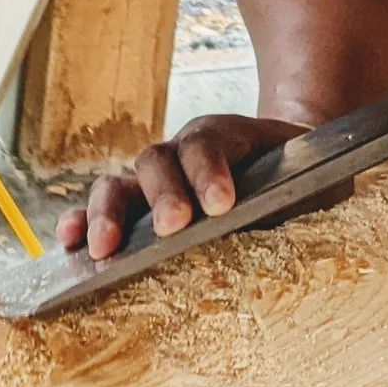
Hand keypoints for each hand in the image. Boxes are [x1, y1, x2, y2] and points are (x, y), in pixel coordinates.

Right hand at [56, 113, 302, 262]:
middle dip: (162, 195)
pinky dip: (83, 223)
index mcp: (230, 137)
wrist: (296, 162)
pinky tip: (70, 245)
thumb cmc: (307, 179)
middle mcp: (184, 151)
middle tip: (171, 227)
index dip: (210, 171)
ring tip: (106, 248)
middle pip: (159, 160)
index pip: (210, 143)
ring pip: (121, 182)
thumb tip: (299, 230)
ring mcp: (157, 178)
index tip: (221, 205)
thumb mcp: (317, 181)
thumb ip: (306, 198)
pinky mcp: (139, 205)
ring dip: (110, 215)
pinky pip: (105, 208)